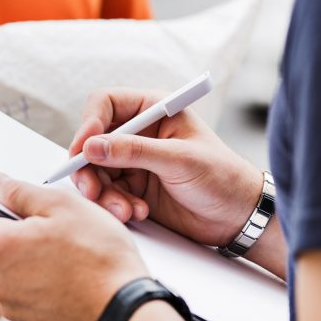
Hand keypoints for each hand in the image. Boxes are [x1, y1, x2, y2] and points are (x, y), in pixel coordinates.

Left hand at [0, 173, 147, 320]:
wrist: (124, 308)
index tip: (30, 207)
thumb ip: (20, 191)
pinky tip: (70, 279)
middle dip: (23, 234)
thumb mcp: (62, 205)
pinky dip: (43, 285)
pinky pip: (29, 294)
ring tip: (69, 258)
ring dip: (33, 261)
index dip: (6, 204)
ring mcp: (11, 305)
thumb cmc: (99, 255)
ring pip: (14, 270)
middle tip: (60, 232)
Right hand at [69, 88, 262, 247]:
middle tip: (91, 191)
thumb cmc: (221, 177)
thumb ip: (134, 151)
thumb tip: (92, 146)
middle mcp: (139, 132)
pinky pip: (108, 193)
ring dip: (104, 193)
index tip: (83, 150)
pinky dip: (115, 205)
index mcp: (153, 110)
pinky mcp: (134, 186)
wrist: (237, 216)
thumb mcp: (179, 160)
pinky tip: (137, 212)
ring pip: (96, 171)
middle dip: (89, 168)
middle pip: (93, 141)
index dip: (89, 124)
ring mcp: (134, 161)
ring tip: (125, 210)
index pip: (105, 104)